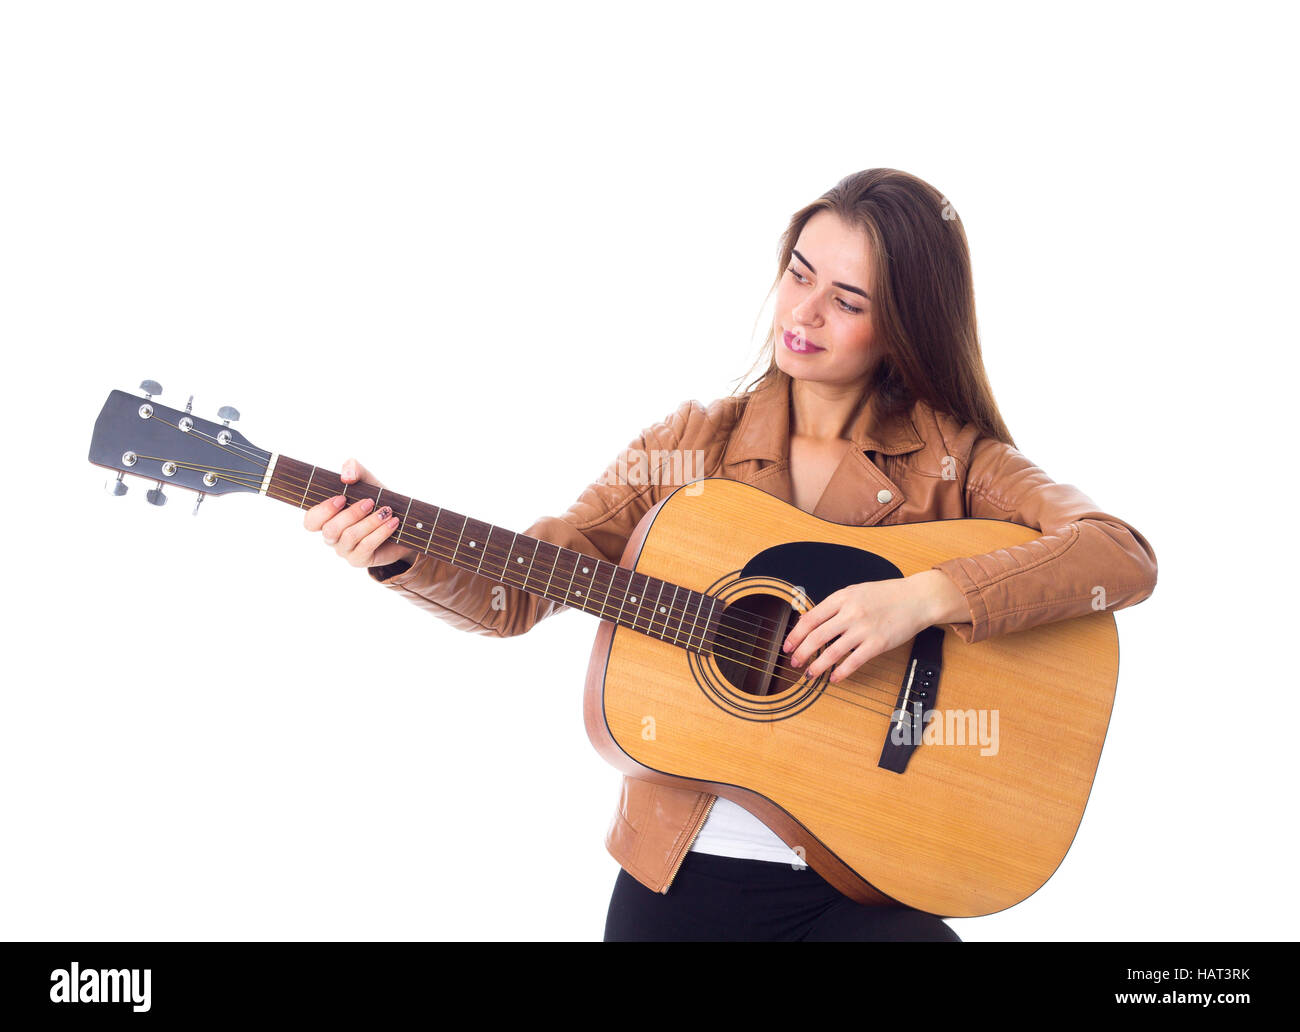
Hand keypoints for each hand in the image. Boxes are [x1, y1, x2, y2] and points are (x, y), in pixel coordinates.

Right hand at [302, 457, 418, 568]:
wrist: (402, 522)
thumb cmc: (378, 500)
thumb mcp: (367, 481)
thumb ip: (354, 470)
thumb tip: (346, 477)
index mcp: (327, 518)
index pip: (310, 521)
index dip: (322, 511)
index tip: (341, 498)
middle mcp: (332, 536)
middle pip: (330, 529)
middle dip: (351, 514)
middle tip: (370, 502)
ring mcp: (344, 550)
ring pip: (349, 537)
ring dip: (370, 522)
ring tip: (386, 511)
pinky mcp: (359, 559)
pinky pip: (366, 546)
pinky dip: (381, 532)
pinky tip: (392, 522)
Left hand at [781, 571, 963, 683]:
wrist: (917, 598)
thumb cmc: (886, 595)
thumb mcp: (855, 592)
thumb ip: (835, 606)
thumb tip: (811, 622)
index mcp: (842, 597)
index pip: (810, 618)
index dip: (795, 634)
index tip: (787, 646)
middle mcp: (851, 612)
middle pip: (817, 636)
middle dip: (801, 652)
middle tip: (794, 662)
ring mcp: (864, 628)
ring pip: (832, 651)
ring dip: (817, 665)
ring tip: (809, 674)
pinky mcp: (878, 643)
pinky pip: (854, 661)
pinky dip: (841, 672)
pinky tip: (834, 678)